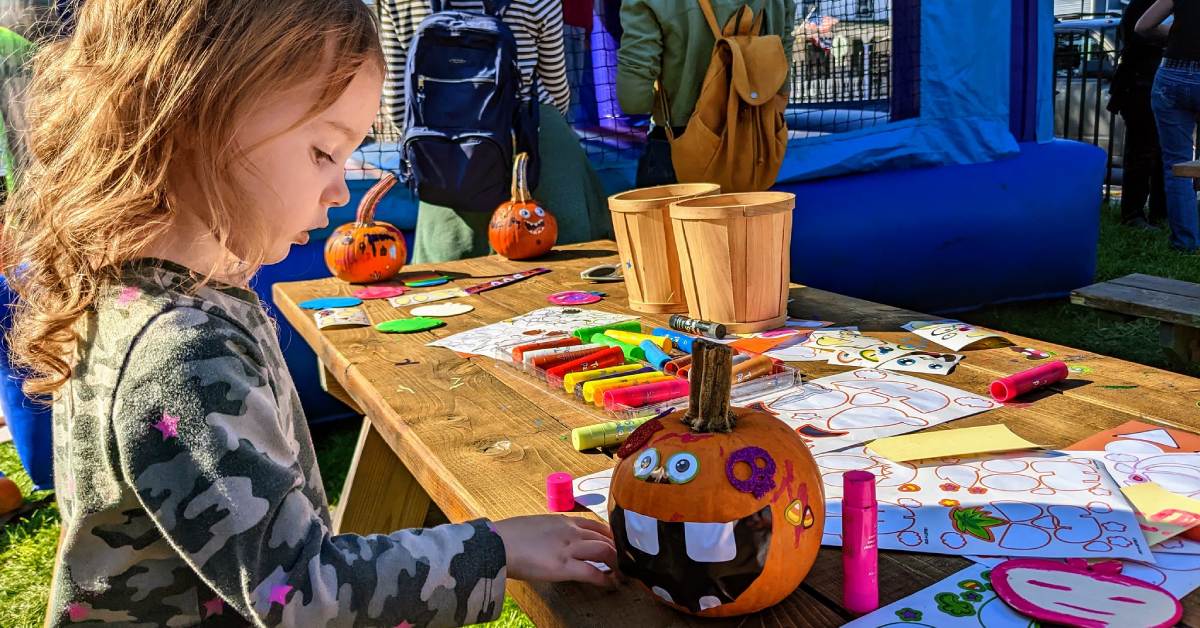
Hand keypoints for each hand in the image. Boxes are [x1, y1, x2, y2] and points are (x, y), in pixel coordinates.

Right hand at [491, 515, 616, 586]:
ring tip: (621, 574)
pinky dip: (605, 579)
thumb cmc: (508, 535)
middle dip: (618, 550)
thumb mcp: (535, 525)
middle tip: (625, 562)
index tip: (616, 544)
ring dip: (616, 564)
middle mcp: (570, 531)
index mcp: (562, 520)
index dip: (609, 536)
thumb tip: (553, 539)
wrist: (496, 543)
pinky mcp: (563, 566)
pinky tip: (609, 585)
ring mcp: (568, 548)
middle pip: (605, 537)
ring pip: (604, 551)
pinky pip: (592, 572)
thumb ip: (550, 530)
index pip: (595, 525)